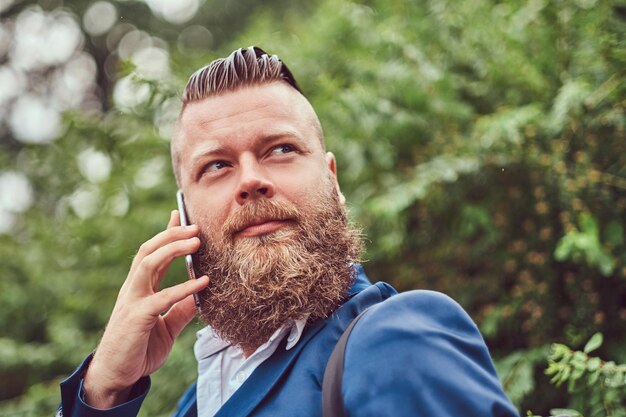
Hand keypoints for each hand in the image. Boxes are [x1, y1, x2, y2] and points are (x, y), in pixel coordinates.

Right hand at [83, 210, 209, 408]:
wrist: (115, 376)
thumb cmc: (139, 350)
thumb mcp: (167, 327)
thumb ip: (182, 310)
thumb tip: (202, 295)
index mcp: (140, 289)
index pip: (152, 254)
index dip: (166, 234)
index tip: (180, 215)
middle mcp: (133, 289)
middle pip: (149, 250)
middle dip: (171, 235)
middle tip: (196, 226)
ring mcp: (132, 301)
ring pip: (149, 263)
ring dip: (173, 249)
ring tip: (197, 241)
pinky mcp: (136, 317)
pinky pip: (162, 297)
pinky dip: (184, 287)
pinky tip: (203, 282)